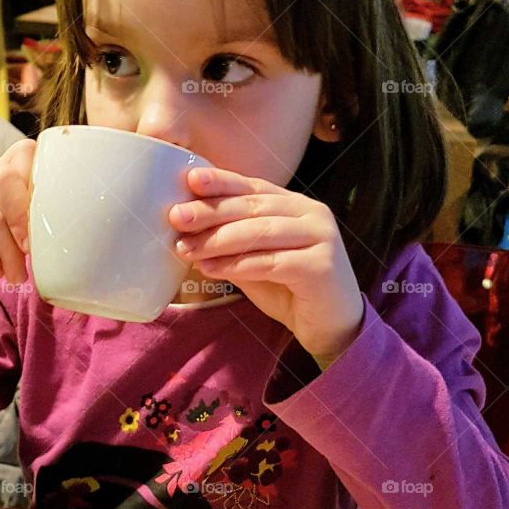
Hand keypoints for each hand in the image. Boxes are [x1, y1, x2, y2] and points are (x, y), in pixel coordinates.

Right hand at [0, 140, 35, 344]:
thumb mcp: (14, 234)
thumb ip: (30, 219)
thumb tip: (61, 227)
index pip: (24, 153)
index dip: (39, 180)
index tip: (48, 218)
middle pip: (5, 177)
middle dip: (23, 219)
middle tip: (30, 251)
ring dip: (7, 253)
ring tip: (15, 275)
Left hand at [170, 167, 363, 366]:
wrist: (331, 328)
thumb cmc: (290, 290)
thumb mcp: (256, 260)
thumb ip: (232, 243)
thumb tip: (186, 229)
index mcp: (296, 204)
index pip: (253, 186)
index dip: (221, 182)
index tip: (190, 180)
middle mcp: (312, 213)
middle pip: (253, 207)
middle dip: (211, 211)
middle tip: (177, 218)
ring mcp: (321, 237)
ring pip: (260, 232)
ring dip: (218, 240)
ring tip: (186, 248)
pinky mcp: (322, 266)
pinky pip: (272, 262)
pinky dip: (237, 265)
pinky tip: (211, 269)